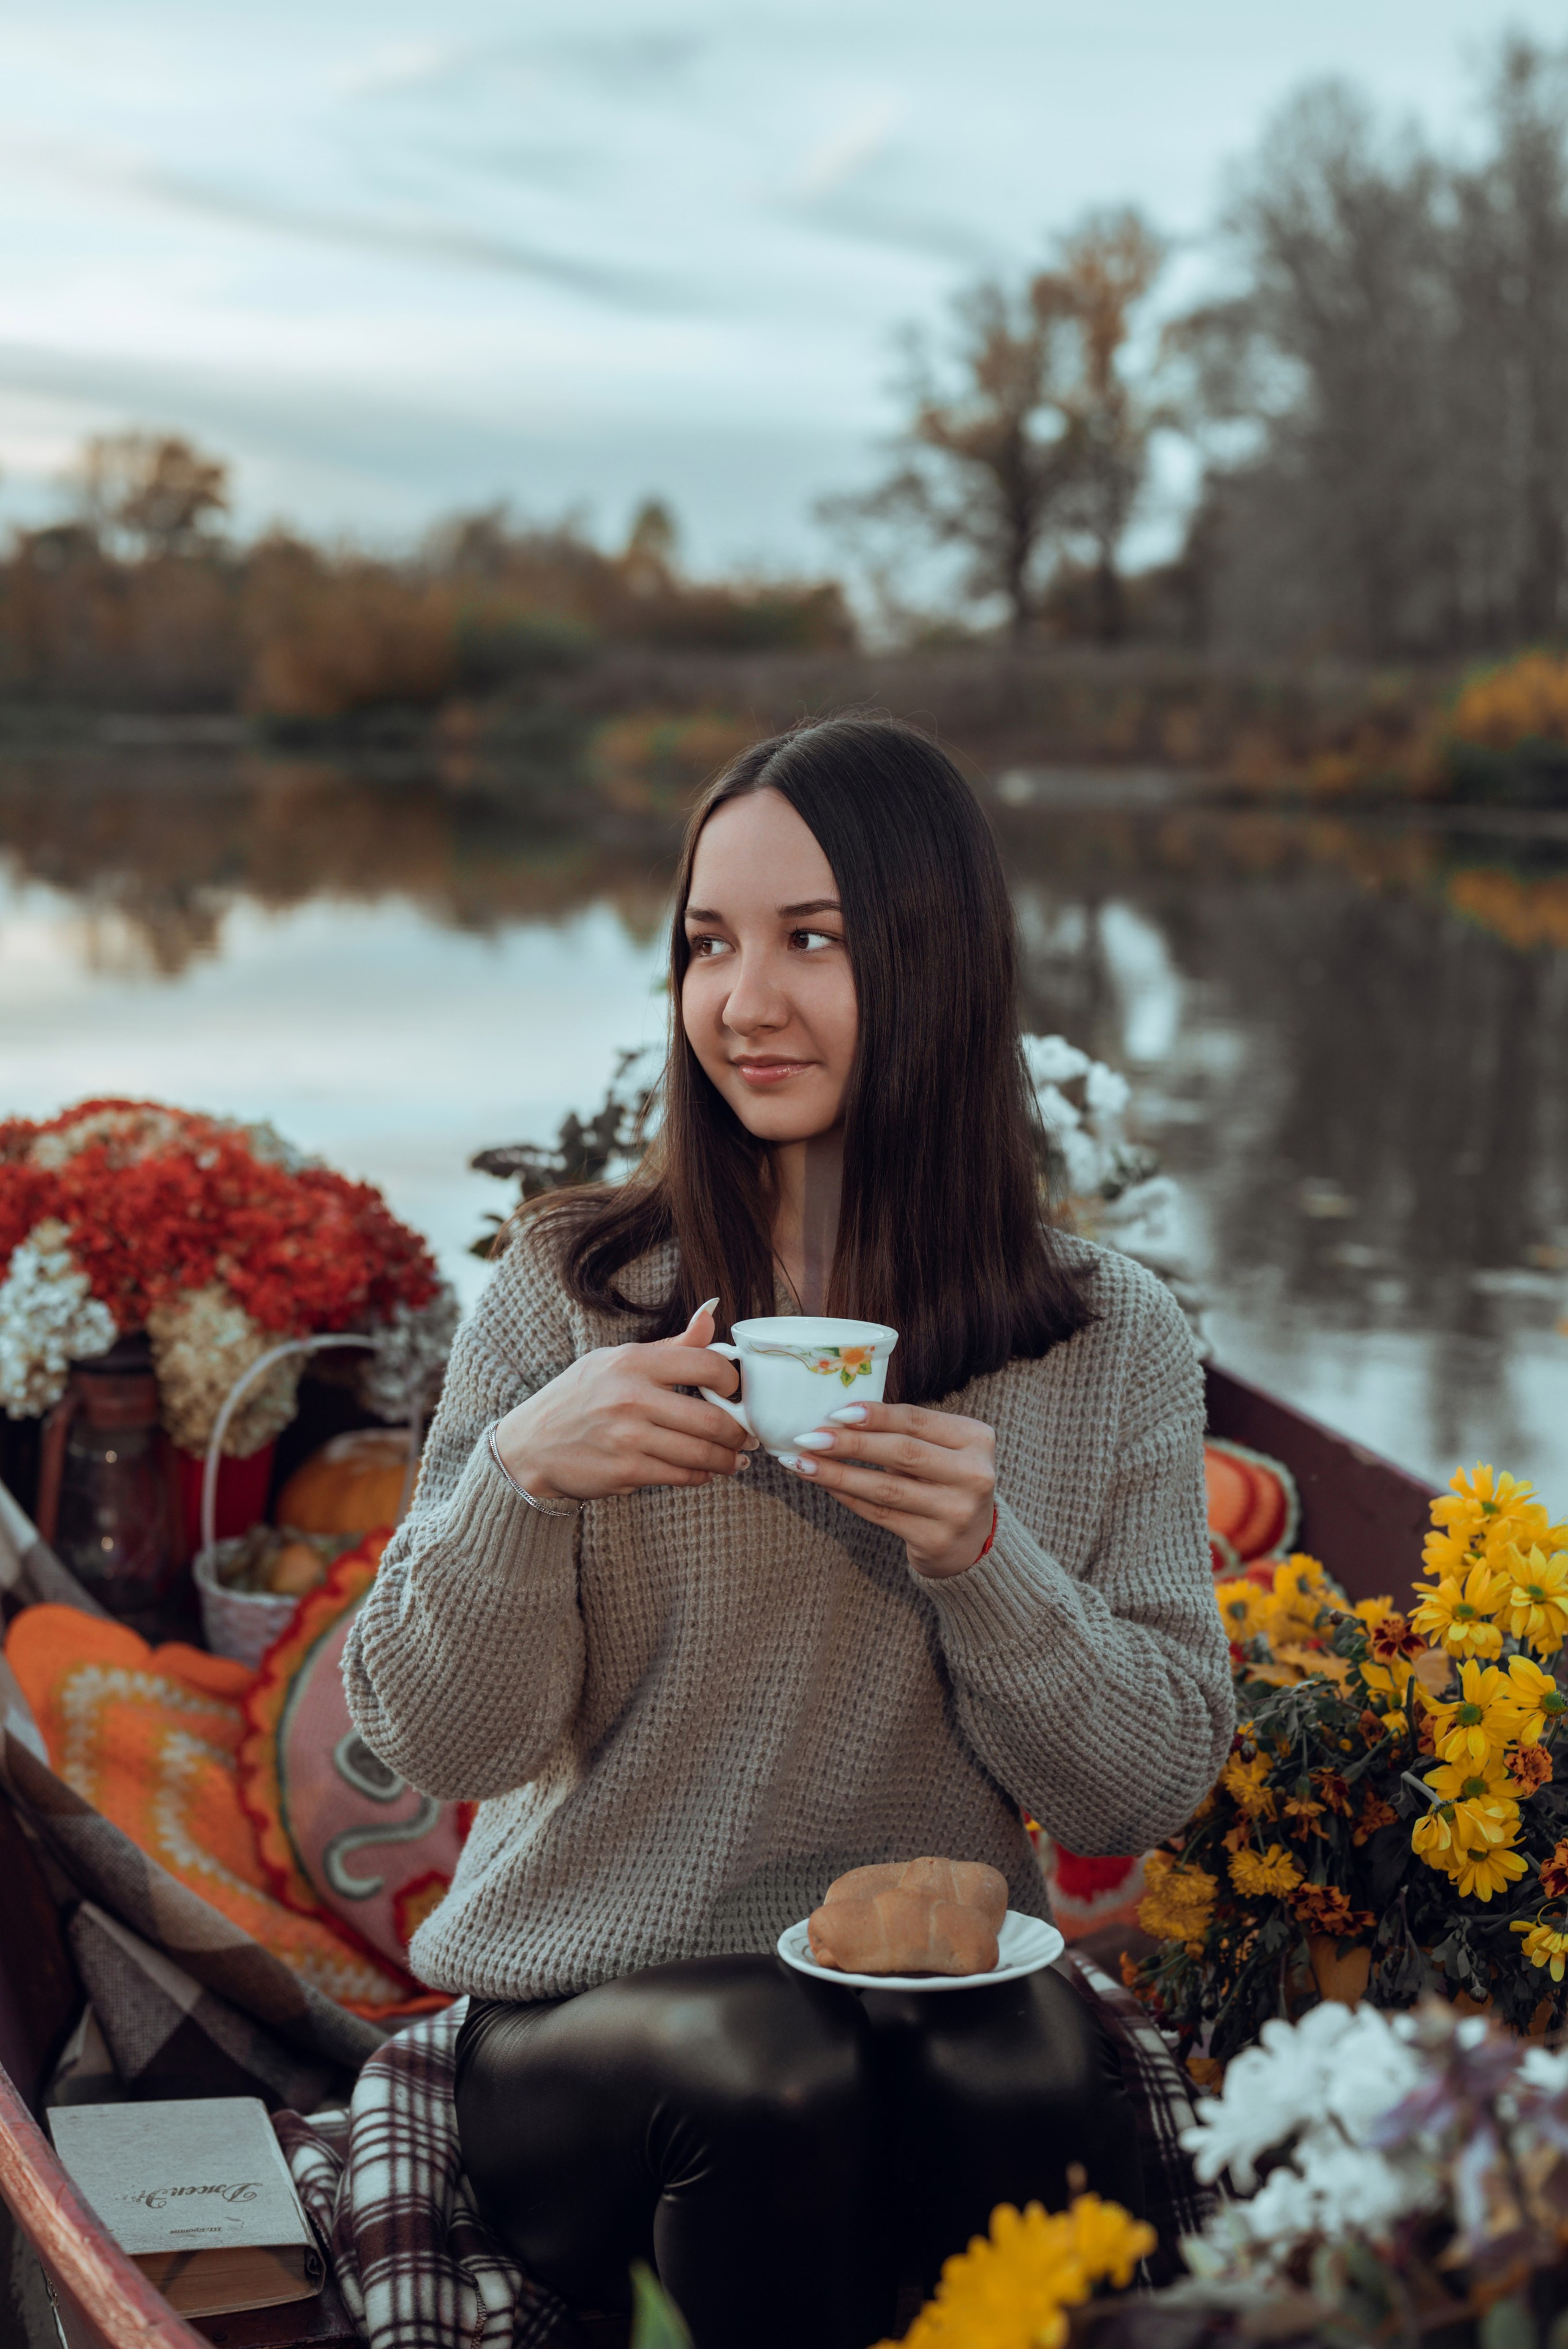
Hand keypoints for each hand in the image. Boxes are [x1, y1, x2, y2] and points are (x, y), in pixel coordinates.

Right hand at [493, 1302, 756, 1502]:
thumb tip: (710, 1315)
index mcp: (634, 1362)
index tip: (737, 1392)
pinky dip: (700, 1476)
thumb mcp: (617, 1360)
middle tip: (746, 1438)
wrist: (530, 1444)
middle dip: (739, 1433)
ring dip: (727, 1461)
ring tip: (734, 1460)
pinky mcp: (626, 1471)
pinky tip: (704, 1472)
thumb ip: (670, 1346)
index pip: (706, 1364)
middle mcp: (632, 1397)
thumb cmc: (578, 1397)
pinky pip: (681, 1476)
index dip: (733, 1381)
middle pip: (712, 1419)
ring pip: (702, 1454)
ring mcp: (628, 1437)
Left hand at [783, 1402, 996, 1577]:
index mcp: (976, 1439)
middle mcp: (974, 1474)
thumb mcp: (942, 1451)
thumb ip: (906, 1432)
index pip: (917, 1420)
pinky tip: (825, 1485)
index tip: (835, 1412)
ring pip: (886, 1488)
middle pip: (902, 1452)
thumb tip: (839, 1416)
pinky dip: (848, 1497)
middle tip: (808, 1437)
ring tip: (802, 1463)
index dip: (875, 1415)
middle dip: (850, 1443)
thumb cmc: (946, 1482)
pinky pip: (881, 1514)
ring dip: (838, 1473)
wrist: (973, 1544)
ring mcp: (957, 1511)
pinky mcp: (936, 1540)